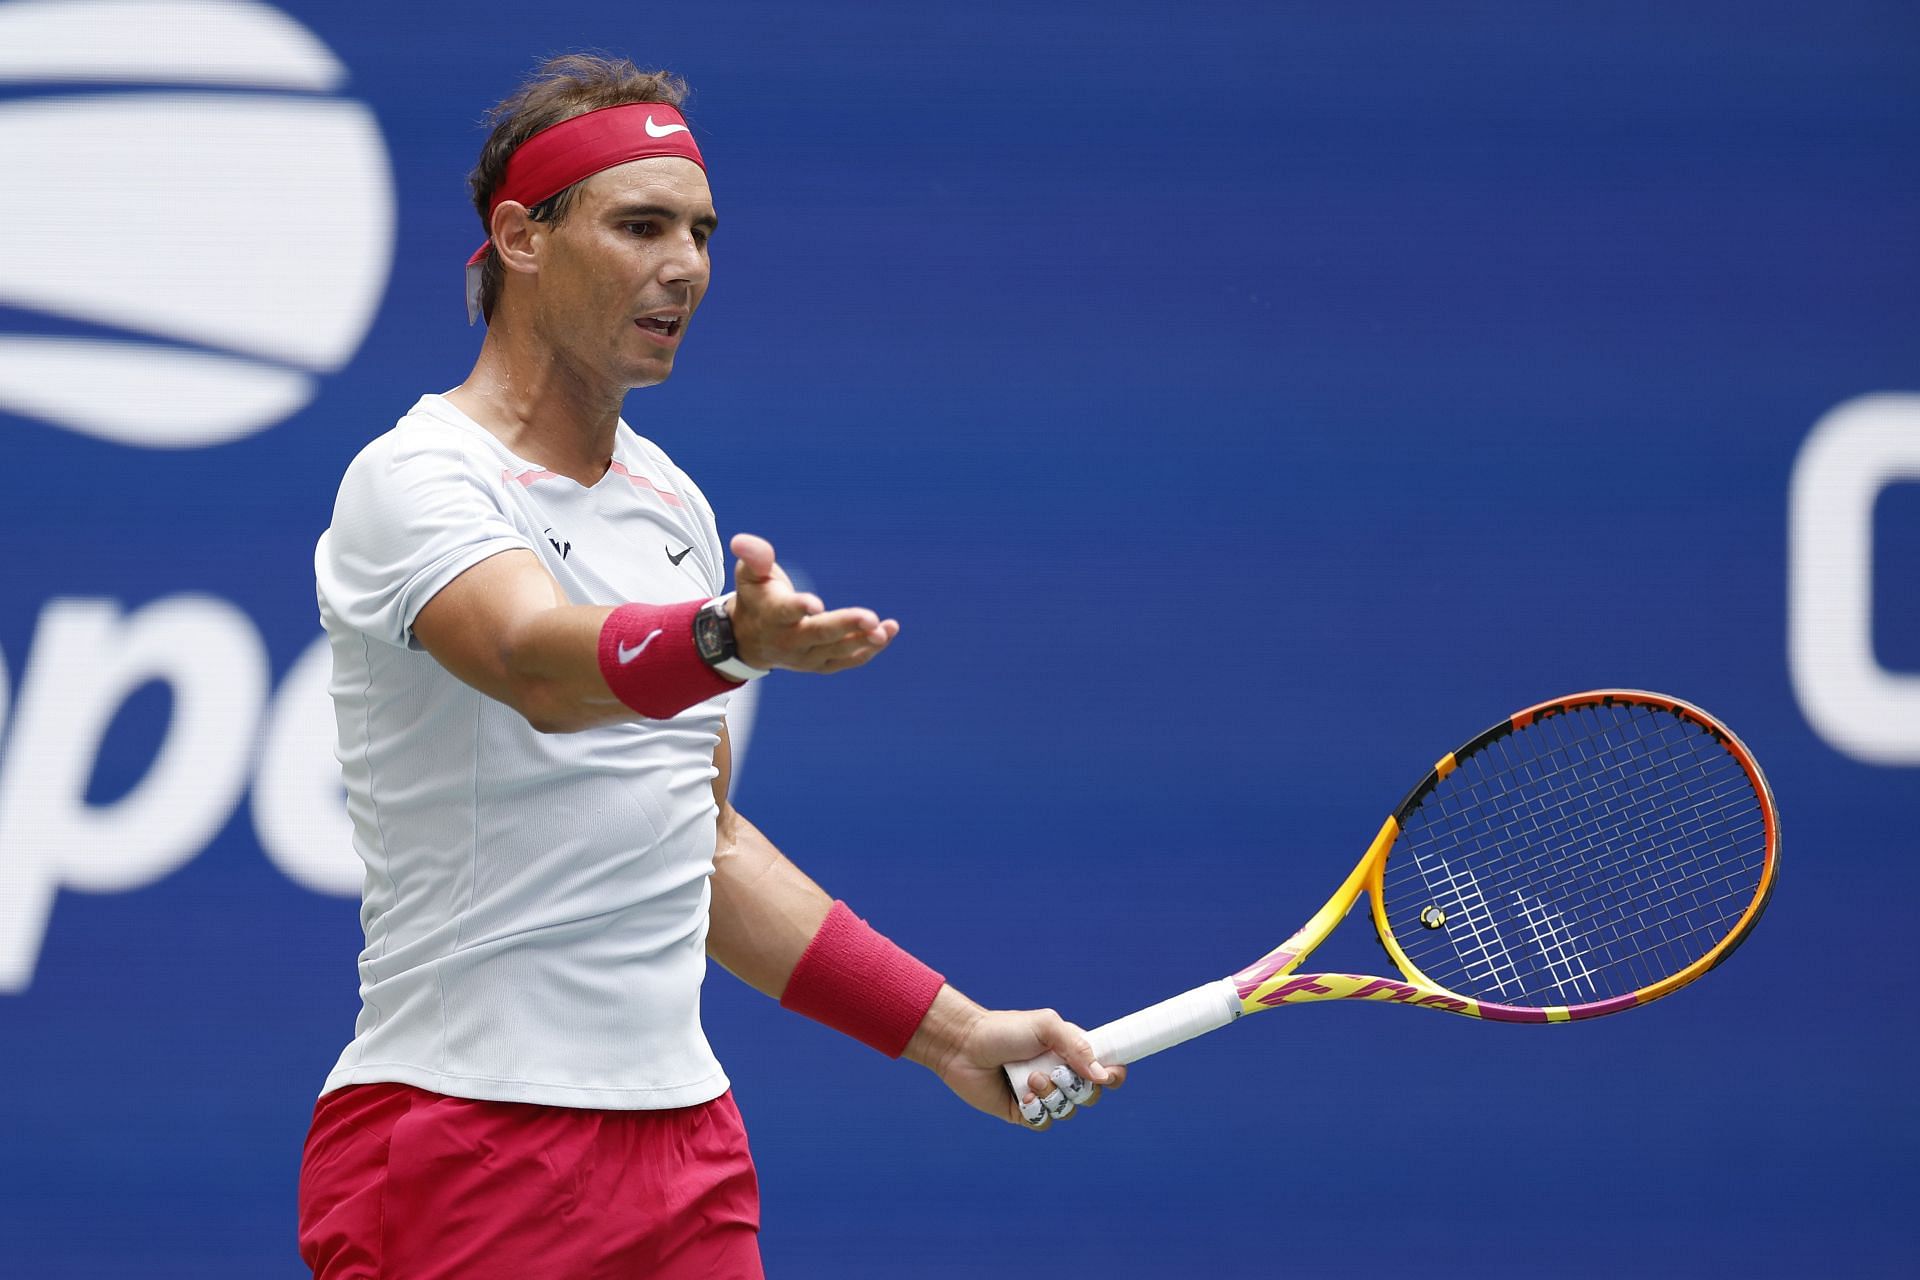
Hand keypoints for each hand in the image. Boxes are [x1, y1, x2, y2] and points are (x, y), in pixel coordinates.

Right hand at [727, 533, 898, 672]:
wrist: (749, 640)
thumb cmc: (756, 598)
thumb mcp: (749, 575)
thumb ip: (753, 557)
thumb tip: (741, 542)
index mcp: (771, 615)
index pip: (785, 612)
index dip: (799, 607)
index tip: (816, 603)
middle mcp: (788, 640)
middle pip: (819, 634)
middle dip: (845, 626)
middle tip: (871, 618)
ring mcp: (805, 656)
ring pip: (836, 650)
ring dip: (863, 640)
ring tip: (886, 629)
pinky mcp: (820, 664)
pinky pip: (845, 661)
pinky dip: (867, 651)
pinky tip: (886, 635)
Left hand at [907, 991, 1127, 1131]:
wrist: (963, 1046)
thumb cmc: (1004, 1030)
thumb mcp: (1045, 1026)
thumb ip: (1077, 1047)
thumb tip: (1102, 1075)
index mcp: (1070, 1051)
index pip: (1105, 1068)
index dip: (1112, 1075)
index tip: (1106, 1076)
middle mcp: (1059, 1074)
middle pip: (1091, 1094)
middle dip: (1076, 1087)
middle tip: (1054, 1072)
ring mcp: (1042, 1094)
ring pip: (1067, 1111)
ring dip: (1051, 1096)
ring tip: (1029, 1079)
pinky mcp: (1023, 1112)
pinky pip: (1043, 1123)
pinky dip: (1035, 1111)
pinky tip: (1021, 1096)